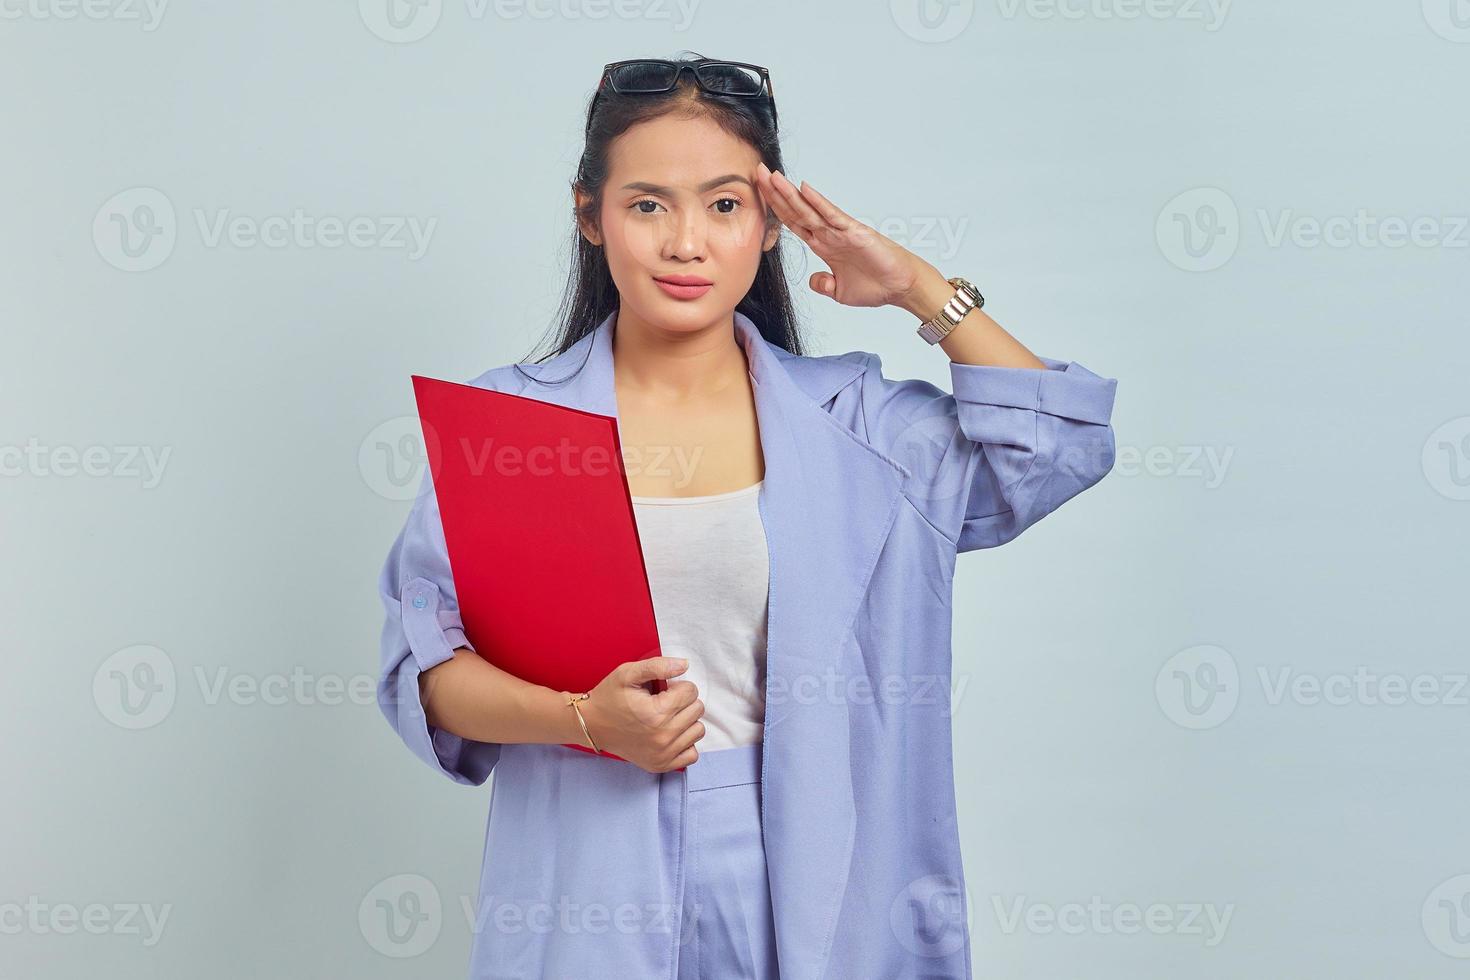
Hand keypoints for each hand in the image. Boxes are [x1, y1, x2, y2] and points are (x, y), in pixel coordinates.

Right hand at [576, 657, 704, 772]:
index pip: (691, 691)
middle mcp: (663, 736)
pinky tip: (669, 734)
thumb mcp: (627, 673)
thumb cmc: (609, 697)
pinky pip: (692, 754)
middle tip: (663, 702)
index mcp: (656, 713)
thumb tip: (685, 665)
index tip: (662, 690)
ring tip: (666, 717)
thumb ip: (657, 666)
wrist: (592, 725)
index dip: (677, 686)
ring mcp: (663, 754)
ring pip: (698, 730)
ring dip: (686, 721)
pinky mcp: (661, 765)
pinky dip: (685, 743)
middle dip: (683, 701)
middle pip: (697, 710)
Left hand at [755, 161, 935, 310]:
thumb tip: (812, 281)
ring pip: (809, 208)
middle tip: (758, 172)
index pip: (793, 222)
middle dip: (775, 192)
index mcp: (823, 245)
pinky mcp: (854, 231)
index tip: (758, 194)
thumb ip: (824, 284)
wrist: (899, 287)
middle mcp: (829, 233)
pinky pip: (832, 214)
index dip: (775, 208)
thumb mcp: (840, 291)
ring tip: (772, 176)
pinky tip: (804, 189)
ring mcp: (840, 230)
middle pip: (796, 209)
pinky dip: (818, 202)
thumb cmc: (875, 285)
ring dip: (790, 193)